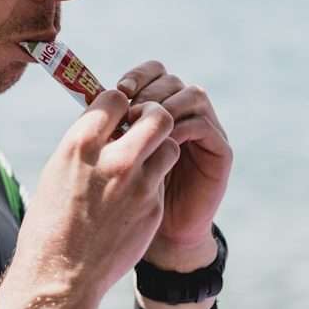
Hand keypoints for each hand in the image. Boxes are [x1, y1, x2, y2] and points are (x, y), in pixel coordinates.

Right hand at [0, 89, 180, 308]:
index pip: (115, 97)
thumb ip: (86, 144)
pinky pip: (162, 179)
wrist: (60, 274)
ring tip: (142, 161)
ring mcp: (138, 185)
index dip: (119, 101)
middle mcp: (114, 160)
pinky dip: (153, 180)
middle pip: (156, 115)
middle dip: (153, 115)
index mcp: (81, 145)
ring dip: (159, 147)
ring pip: (169, 145)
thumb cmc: (50, 222)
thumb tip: (107, 123)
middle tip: (144, 126)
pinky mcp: (153, 208)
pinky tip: (133, 196)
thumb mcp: (57, 171)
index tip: (117, 111)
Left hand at [117, 61, 231, 270]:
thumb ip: (109, 124)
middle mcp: (183, 114)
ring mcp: (205, 131)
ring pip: (192, 95)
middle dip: (150, 89)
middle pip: (172, 80)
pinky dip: (183, 126)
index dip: (137, 75)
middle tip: (131, 108)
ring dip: (166, 105)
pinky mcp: (220, 152)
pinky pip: (205, 125)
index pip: (153, 72)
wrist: (152, 236)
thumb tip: (89, 94)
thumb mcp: (112, 154)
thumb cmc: (122, 195)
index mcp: (157, 108)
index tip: (118, 90)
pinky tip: (163, 141)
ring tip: (145, 124)